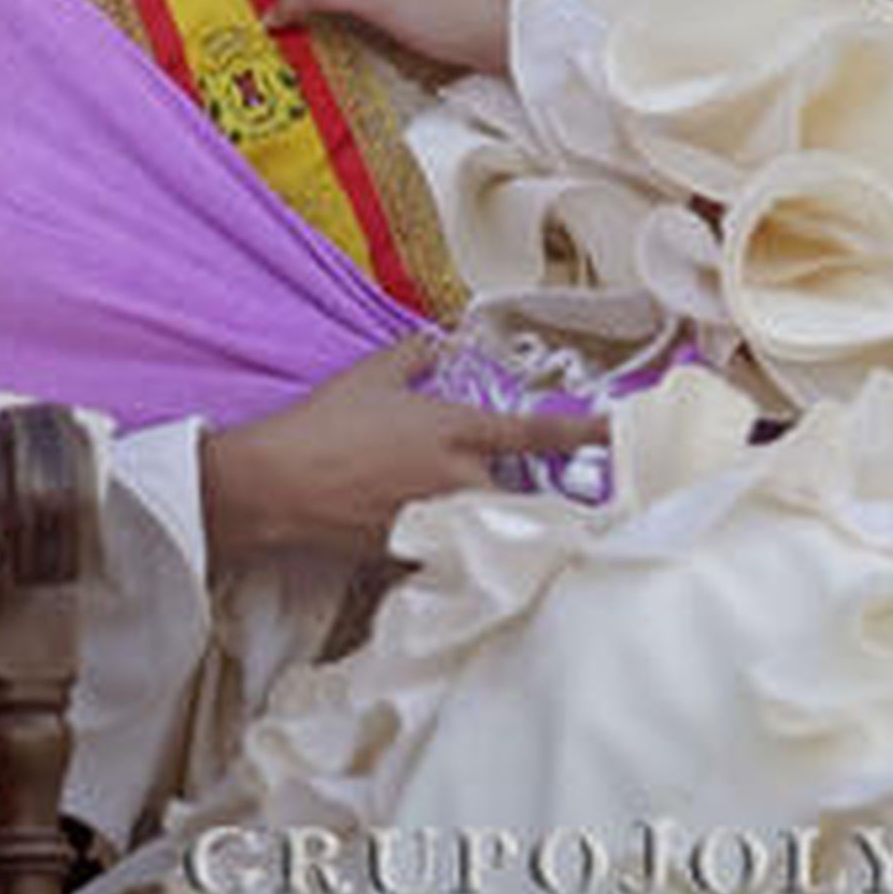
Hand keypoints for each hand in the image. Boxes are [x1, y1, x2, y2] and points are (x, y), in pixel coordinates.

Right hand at [199, 335, 602, 565]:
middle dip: (542, 492)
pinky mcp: (413, 551)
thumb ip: (416, 355)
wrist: (279, 484)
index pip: (533, 432)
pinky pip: (454, 547)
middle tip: (560, 490)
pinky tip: (452, 537)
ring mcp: (438, 519)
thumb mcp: (373, 374)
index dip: (579, 432)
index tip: (613, 431)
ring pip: (492, 523)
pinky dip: (460, 541)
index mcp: (454, 430)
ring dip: (504, 517)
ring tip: (510, 514)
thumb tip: (441, 343)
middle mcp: (457, 478)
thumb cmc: (326, 423)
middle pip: (525, 492)